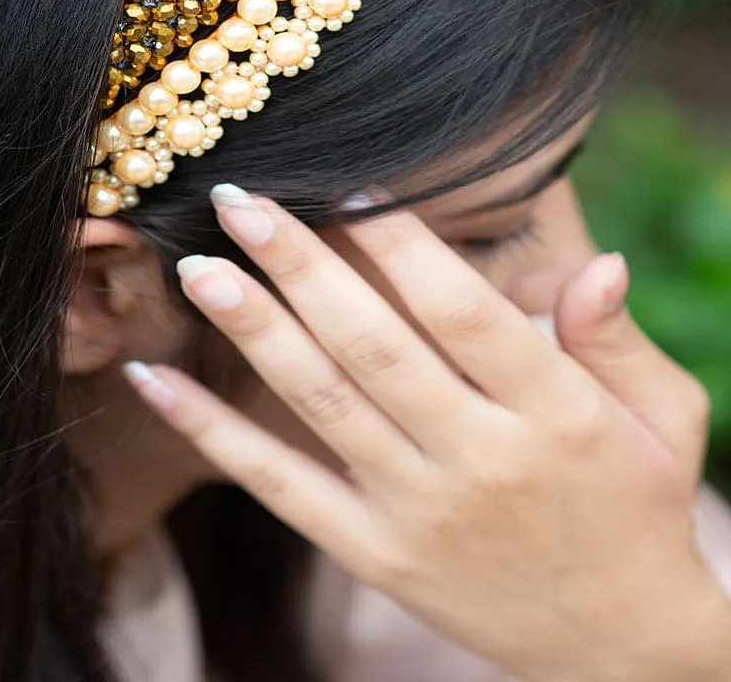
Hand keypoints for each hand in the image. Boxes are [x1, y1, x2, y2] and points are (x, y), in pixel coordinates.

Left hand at [120, 185, 730, 681]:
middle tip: (241, 201)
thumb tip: (598, 263)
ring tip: (198, 270)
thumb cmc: (638, 507)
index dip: (400, 244)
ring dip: (253, 331)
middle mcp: (478, 460)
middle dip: (300, 266)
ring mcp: (418, 513)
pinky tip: (157, 381)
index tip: (348, 186)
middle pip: (372, 347)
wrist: (620, 648)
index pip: (462, 312)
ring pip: (320, 405)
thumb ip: (619, 339)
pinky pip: (279, 486)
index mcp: (553, 415)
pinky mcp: (373, 554)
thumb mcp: (663, 419)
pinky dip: (214, 433)